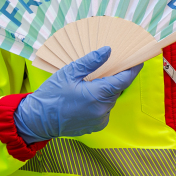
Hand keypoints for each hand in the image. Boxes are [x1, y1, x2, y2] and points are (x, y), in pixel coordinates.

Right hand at [14, 47, 141, 142]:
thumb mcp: (68, 73)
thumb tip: (108, 51)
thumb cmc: (50, 95)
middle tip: (109, 67)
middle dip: (114, 78)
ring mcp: (100, 119)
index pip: (124, 80)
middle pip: (116, 90)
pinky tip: (86, 97)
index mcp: (98, 95)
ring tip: (91, 82)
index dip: (132, 69)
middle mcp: (103, 109)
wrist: (37, 121)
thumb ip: (90, 62)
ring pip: (110, 100)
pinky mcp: (97, 125)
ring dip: (105, 91)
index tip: (138, 60)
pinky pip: (104, 109)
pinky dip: (100, 102)